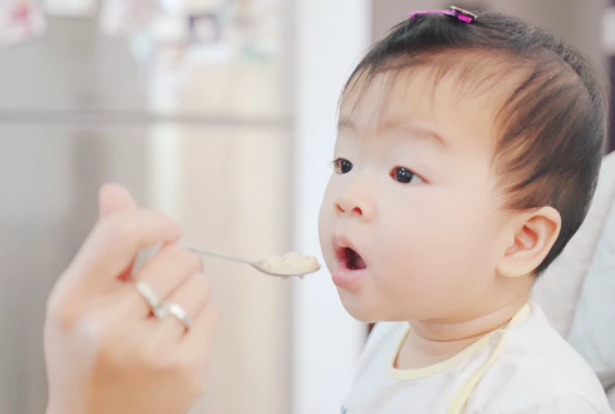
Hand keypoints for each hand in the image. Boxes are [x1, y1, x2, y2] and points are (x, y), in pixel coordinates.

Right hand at [44, 183, 217, 413]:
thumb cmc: (87, 355)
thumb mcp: (77, 301)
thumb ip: (103, 245)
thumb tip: (115, 190)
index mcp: (74, 302)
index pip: (122, 233)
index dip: (154, 220)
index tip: (168, 230)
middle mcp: (110, 325)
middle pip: (177, 256)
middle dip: (178, 262)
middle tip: (163, 283)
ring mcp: (151, 350)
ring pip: (201, 284)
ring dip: (191, 289)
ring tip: (166, 313)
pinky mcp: (186, 370)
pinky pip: (212, 313)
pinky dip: (201, 316)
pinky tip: (177, 336)